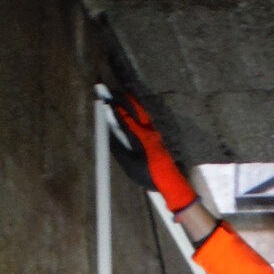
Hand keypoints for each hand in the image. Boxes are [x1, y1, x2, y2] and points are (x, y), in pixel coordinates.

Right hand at [109, 91, 196, 213]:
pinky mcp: (156, 136)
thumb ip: (117, 148)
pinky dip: (135, 111)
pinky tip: (129, 111)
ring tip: (118, 97)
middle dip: (122, 98)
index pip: (124, 117)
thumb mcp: (128, 164)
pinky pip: (144, 119)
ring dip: (129, 103)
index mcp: (140, 136)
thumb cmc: (148, 174)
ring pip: (141, 111)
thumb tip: (108, 134)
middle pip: (135, 108)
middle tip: (109, 92)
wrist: (170, 181)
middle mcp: (148, 130)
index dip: (113, 107)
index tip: (104, 98)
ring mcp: (154, 132)